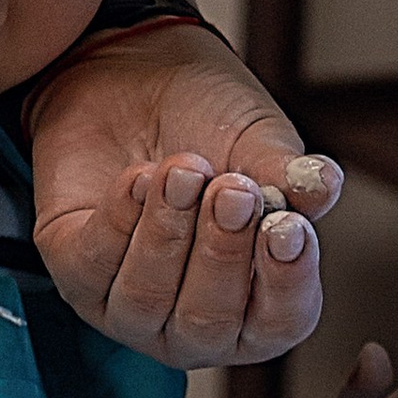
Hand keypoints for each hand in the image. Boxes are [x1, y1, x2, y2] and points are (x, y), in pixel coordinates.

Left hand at [24, 20, 339, 370]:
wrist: (136, 75)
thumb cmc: (208, 123)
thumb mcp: (261, 145)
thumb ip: (292, 177)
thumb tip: (323, 186)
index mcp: (257, 305)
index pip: (281, 321)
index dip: (286, 280)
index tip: (287, 227)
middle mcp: (193, 323)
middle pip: (209, 321)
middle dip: (221, 251)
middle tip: (231, 189)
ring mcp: (129, 307)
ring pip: (147, 299)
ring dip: (168, 231)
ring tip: (183, 169)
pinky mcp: (74, 276)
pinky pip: (93, 266)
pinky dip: (119, 219)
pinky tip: (137, 177)